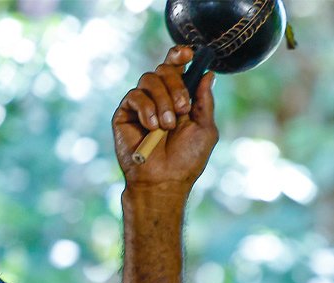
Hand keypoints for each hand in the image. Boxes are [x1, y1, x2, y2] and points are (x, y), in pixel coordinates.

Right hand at [112, 47, 217, 188]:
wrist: (164, 179)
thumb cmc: (187, 159)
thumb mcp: (205, 129)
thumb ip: (204, 101)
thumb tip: (208, 74)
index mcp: (180, 99)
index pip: (177, 69)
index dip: (180, 56)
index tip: (188, 52)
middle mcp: (160, 98)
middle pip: (164, 69)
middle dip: (176, 86)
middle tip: (183, 109)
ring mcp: (141, 104)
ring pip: (149, 79)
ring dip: (163, 101)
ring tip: (168, 126)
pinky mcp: (125, 112)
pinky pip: (134, 95)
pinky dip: (147, 109)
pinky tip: (152, 127)